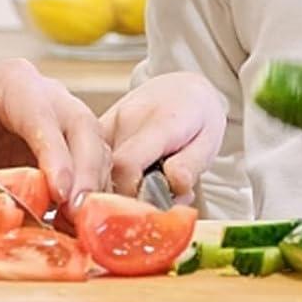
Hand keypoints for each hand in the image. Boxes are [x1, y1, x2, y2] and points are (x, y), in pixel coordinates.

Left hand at [0, 58, 108, 210]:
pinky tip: (78, 224)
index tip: (60, 192)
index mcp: (11, 80)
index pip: (43, 115)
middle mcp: (45, 93)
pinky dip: (88, 194)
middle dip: (85, 170)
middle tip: (79, 212)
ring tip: (80, 225)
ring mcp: (60, 118)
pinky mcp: (66, 146)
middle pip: (81, 125)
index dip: (56, 154)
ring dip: (91, 186)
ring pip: (94, 145)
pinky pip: (89, 166)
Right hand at [100, 73, 225, 205]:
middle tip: (150, 205)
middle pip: (109, 171)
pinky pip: (94, 161)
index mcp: (158, 122)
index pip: (127, 165)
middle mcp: (127, 118)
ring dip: (117, 189)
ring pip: (98, 168)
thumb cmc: (198, 117)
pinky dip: (108, 178)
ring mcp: (109, 121)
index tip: (143, 213)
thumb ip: (190, 166)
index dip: (129, 196)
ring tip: (145, 189)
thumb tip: (173, 185)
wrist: (182, 87)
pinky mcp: (98, 127)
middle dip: (125, 198)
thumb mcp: (208, 142)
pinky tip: (131, 180)